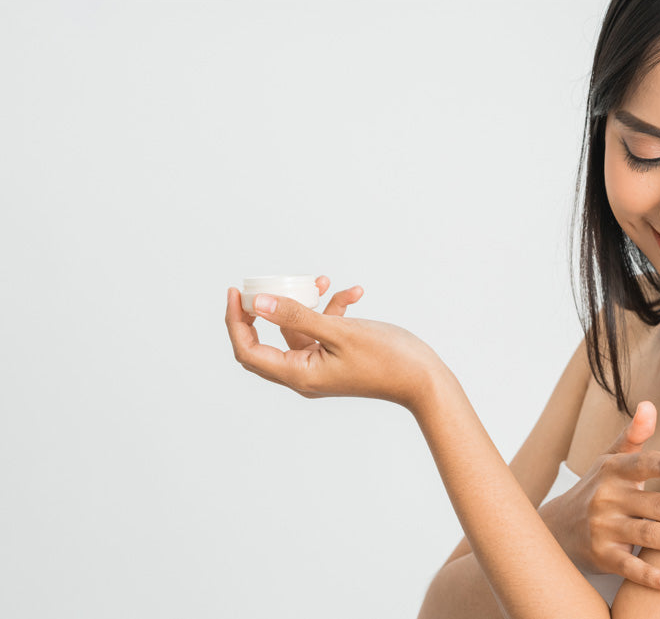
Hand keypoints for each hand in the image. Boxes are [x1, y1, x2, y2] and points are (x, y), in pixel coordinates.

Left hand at [225, 284, 445, 409]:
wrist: (423, 379)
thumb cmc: (386, 360)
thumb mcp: (339, 331)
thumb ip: (297, 315)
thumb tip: (259, 303)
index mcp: (298, 375)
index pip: (248, 351)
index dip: (236, 322)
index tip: (238, 293)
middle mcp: (303, 375)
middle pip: (265, 342)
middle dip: (263, 311)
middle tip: (262, 286)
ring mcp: (320, 367)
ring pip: (297, 331)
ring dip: (308, 304)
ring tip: (323, 280)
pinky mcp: (336, 359)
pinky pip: (321, 332)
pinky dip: (332, 311)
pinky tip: (353, 294)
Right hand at [538, 401, 659, 591]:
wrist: (555, 528)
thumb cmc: (595, 489)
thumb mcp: (608, 460)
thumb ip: (633, 436)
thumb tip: (649, 405)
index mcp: (613, 471)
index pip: (640, 464)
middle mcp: (607, 498)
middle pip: (658, 505)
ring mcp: (603, 528)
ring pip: (649, 536)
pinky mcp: (601, 556)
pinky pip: (629, 567)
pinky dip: (651, 577)